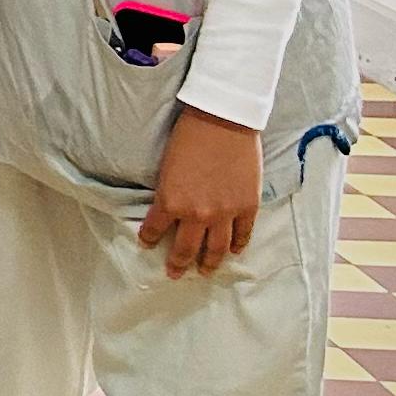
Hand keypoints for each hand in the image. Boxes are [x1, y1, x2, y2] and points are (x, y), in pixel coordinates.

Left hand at [140, 107, 264, 277]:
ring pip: (217, 249)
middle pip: (186, 248)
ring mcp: (225, 213)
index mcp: (170, 203)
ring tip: (204, 272)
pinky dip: (238, 245)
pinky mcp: (247, 206)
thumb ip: (169, 193)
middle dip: (178, 264)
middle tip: (174, 274)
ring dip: (209, 263)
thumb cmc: (188, 137)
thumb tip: (170, 208)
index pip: (155, 230)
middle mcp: (197, 214)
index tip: (147, 245)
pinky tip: (234, 251)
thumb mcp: (166, 168)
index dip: (150, 239)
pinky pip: (243, 234)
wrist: (222, 122)